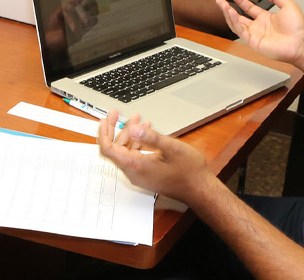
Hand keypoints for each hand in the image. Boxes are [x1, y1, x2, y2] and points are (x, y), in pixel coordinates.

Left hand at [97, 110, 212, 201]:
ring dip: (129, 134)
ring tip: (139, 119)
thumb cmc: (189, 172)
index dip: (103, 133)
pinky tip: (147, 131)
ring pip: (125, 151)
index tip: (105, 119)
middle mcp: (134, 172)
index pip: (108, 150)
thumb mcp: (172, 149)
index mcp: (137, 166)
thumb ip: (151, 138)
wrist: (199, 189)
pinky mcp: (145, 174)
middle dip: (116, 129)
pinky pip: (134, 156)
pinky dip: (137, 142)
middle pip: (115, 149)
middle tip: (117, 114)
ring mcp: (139, 174)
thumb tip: (133, 128)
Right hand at [216, 0, 303, 64]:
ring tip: (222, 5)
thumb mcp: (288, 4)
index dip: (240, 0)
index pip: (249, 8)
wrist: (300, 43)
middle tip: (219, 0)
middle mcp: (258, 26)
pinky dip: (234, 22)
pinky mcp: (253, 42)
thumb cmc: (298, 28)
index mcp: (266, 18)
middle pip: (238, 16)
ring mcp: (255, 34)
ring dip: (228, 14)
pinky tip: (231, 13)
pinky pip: (240, 31)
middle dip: (228, 8)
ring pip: (236, 24)